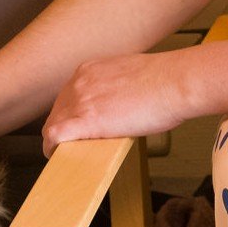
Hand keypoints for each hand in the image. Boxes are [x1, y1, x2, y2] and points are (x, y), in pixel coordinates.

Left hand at [43, 52, 196, 156]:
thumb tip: (117, 101)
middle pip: (57, 112)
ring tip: (62, 153)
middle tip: (67, 143)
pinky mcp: (86, 120)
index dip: (68, 114)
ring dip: (55, 142)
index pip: (67, 96)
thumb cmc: (165, 81)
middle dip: (61, 129)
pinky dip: (52, 148)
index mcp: (90, 70)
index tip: (73, 124)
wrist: (176, 82)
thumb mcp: (130, 76)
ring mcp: (81, 100)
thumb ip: (115, 87)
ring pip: (52, 125)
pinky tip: (56, 155)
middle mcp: (80, 83)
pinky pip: (55, 136)